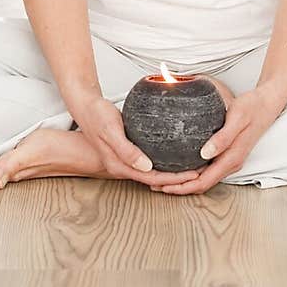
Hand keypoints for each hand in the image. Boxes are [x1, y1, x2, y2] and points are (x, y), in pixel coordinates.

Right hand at [71, 92, 202, 187]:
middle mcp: (123, 167)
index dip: (174, 179)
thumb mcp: (111, 130)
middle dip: (178, 179)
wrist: (84, 107)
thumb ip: (127, 150)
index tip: (194, 174)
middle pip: (155, 179)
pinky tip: (175, 156)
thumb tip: (146, 167)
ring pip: (153, 173)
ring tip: (192, 167)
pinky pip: (149, 163)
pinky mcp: (127, 153)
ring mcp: (125, 161)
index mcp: (119, 165)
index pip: (153, 178)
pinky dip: (163, 162)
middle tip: (201, 172)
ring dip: (172, 172)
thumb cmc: (97, 115)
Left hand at [152, 81, 283, 194]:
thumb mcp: (237, 118)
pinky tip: (178, 166)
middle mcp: (230, 163)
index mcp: (231, 158)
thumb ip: (222, 137)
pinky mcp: (226, 154)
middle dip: (178, 187)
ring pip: (203, 179)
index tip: (163, 185)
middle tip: (154, 183)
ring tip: (161, 177)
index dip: (182, 187)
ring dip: (183, 181)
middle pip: (200, 184)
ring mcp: (229, 160)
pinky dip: (191, 173)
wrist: (267, 104)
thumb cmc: (252, 108)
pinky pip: (206, 170)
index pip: (203, 182)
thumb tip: (205, 154)